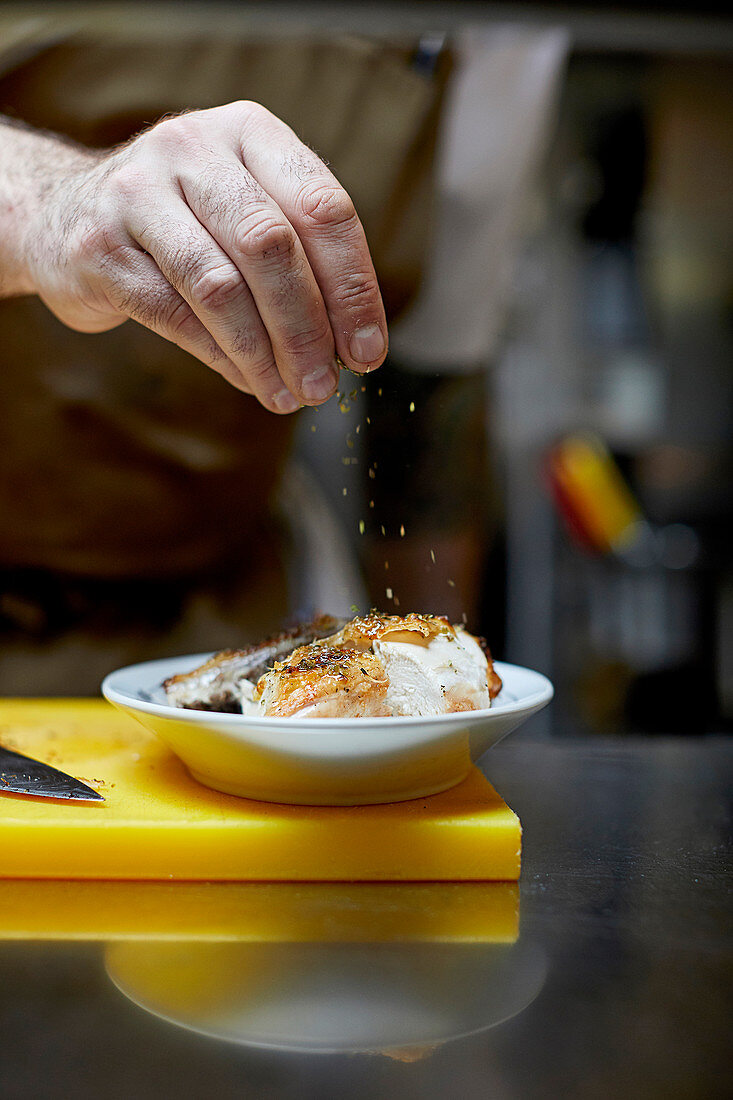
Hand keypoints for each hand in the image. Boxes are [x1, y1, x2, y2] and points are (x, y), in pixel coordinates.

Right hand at [24, 102, 387, 411]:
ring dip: (265, 353)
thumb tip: (352, 344)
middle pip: (271, 246)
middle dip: (308, 328)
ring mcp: (138, 192)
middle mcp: (193, 147)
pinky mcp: (100, 245)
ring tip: (290, 394)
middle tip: (326, 384)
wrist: (63, 217)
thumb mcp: (246, 214)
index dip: (353, 287)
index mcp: (249, 132)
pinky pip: (175, 314)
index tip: (368, 350)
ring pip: (222, 285)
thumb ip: (300, 259)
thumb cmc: (184, 226)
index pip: (322, 208)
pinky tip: (248, 381)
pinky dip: (221, 357)